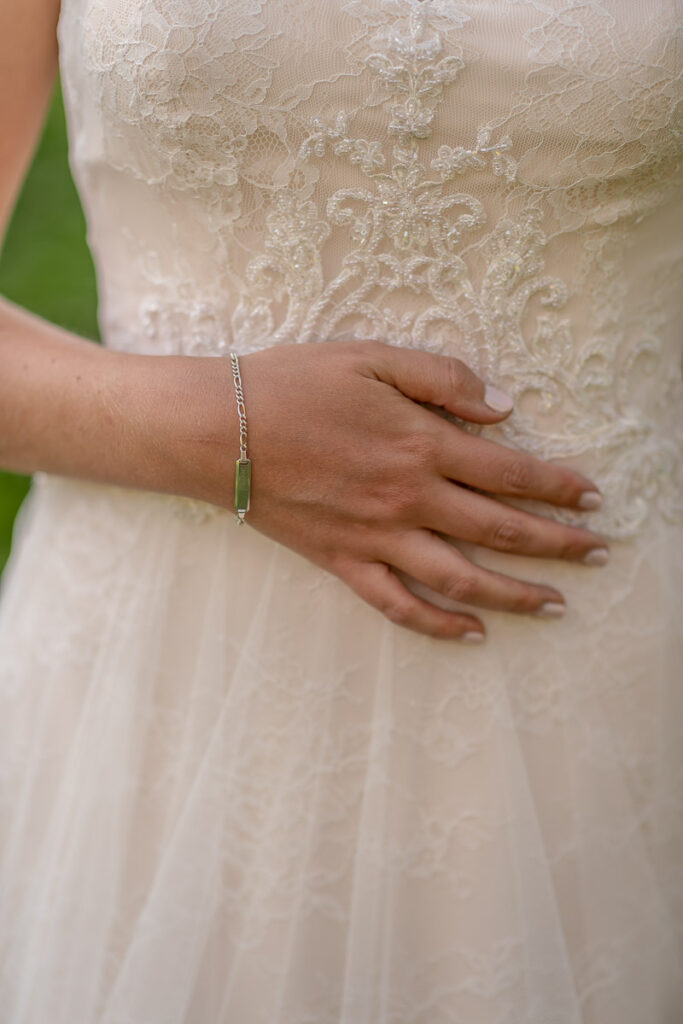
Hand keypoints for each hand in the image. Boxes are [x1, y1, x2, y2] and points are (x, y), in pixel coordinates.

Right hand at [235, 340, 607, 640]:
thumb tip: (502, 407)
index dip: (558, 486)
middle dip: (559, 543)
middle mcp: (409, 499)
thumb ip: (441, 379)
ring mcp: (377, 538)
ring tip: (557, 604)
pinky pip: (398, 604)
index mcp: (420, 444)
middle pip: (501, 530)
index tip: (593, 497)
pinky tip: (472, 635)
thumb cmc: (293, 385)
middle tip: (599, 553)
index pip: (510, 472)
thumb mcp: (372, 357)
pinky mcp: (344, 562)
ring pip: (462, 578)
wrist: (219, 431)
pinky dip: (438, 624)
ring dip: (516, 595)